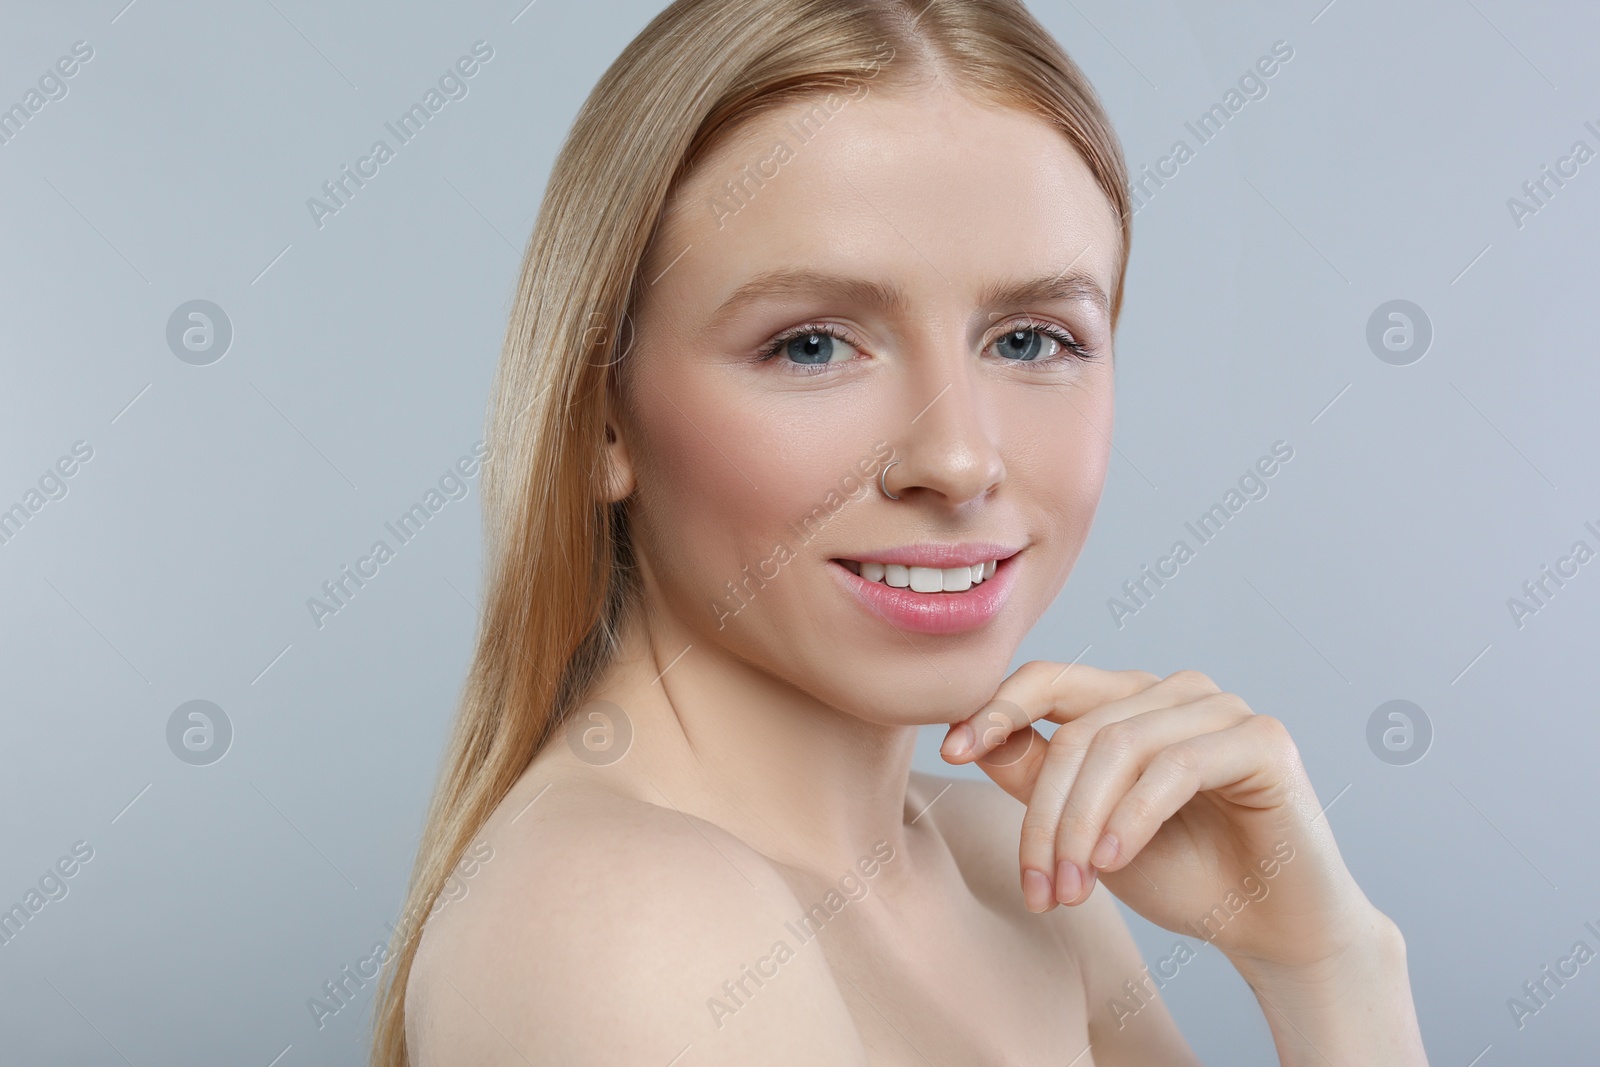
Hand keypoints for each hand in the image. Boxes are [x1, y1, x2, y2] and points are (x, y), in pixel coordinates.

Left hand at [940, 663, 1378, 971]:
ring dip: (1081, 828)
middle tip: (1037, 888)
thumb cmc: (1182, 873)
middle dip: (1045, 815)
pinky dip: (1130, 818)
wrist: (1271, 928)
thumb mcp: (1087, 829)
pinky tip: (1110, 863)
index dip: (996, 708)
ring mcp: (1220, 707)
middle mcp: (1174, 691)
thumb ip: (1037, 778)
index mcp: (1130, 700)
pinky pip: (1172, 768)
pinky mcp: (1261, 738)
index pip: (1050, 680)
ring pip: (1117, 748)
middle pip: (1077, 729)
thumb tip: (972, 737)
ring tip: (1070, 891)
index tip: (950, 751)